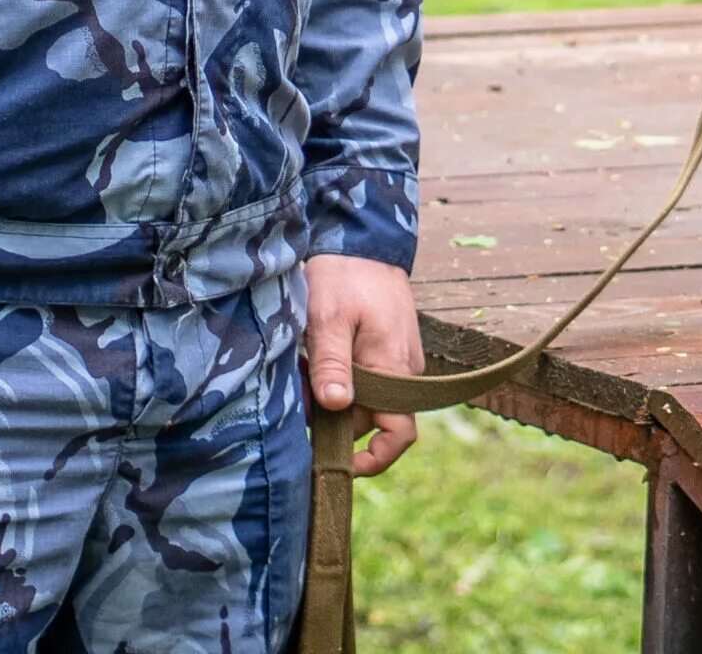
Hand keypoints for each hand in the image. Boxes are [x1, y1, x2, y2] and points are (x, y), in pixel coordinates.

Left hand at [304, 253, 424, 476]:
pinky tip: (314, 356)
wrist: (364, 238)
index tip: (341, 463)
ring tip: (302, 369)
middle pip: (372, 418)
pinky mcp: (386, 347)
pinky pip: (365, 377)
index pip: (400, 433)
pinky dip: (339, 376)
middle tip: (298, 397)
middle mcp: (403, 370)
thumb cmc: (346, 275)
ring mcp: (396, 358)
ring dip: (334, 394)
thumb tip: (335, 407)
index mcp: (394, 368)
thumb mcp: (329, 318)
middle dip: (335, 418)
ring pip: (365, 397)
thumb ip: (332, 363)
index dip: (375, 459)